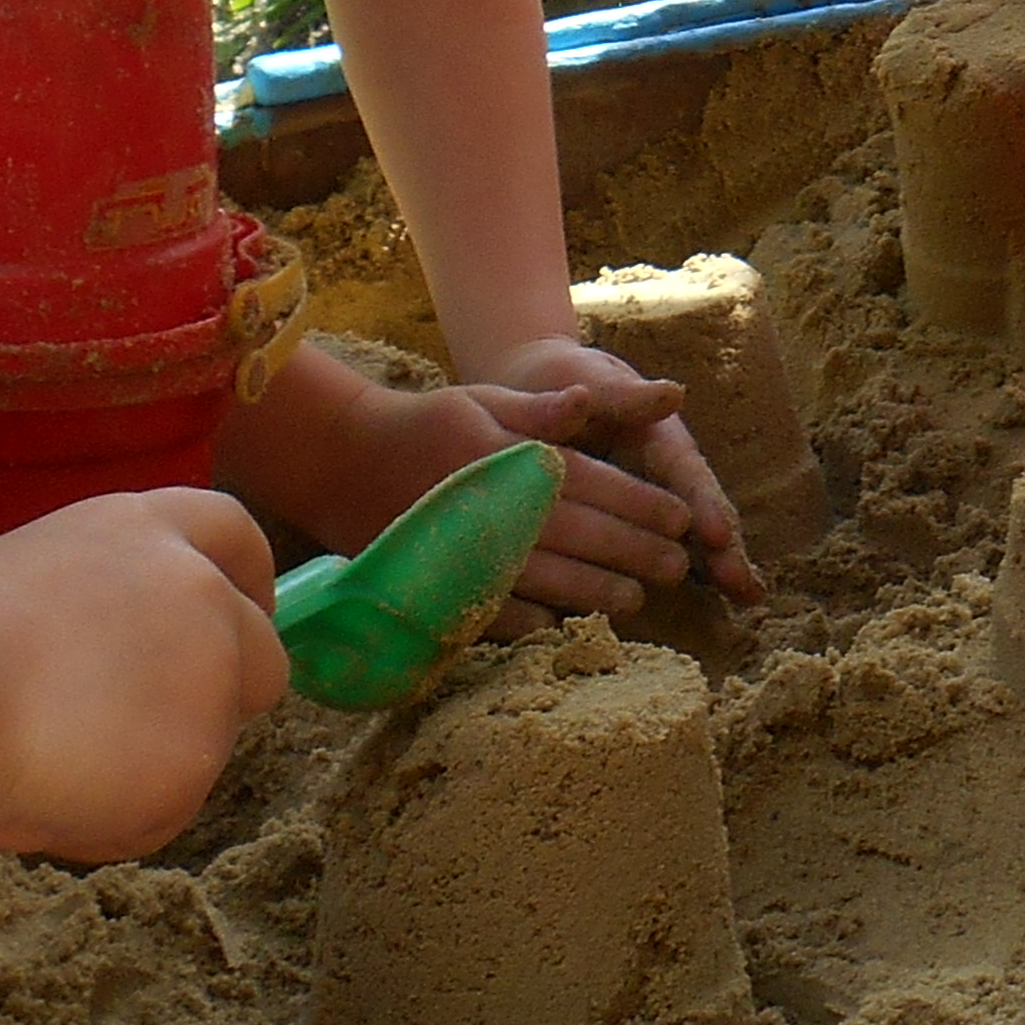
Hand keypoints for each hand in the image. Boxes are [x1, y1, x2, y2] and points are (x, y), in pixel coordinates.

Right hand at [0, 487, 280, 859]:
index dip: (247, 583)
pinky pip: (161, 812)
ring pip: (206, 746)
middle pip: (262, 654)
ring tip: (47, 771)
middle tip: (152, 737)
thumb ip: (101, 613)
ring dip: (151, 769)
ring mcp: (211, 673)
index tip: (243, 616)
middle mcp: (199, 591)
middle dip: (227, 699)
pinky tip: (45, 801)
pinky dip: (114, 824)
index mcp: (147, 532)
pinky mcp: (198, 755)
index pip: (235, 534)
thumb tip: (106, 669)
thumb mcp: (33, 582)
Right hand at [270, 363, 712, 622]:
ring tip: (635, 599)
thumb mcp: (483, 400)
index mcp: (512, 457)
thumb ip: (541, 409)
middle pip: (581, 535)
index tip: (681, 518)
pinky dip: (530, 620)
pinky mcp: (441, 582)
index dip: (641, 504)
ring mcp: (468, 550)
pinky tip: (561, 624)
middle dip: (634, 552)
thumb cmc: (426, 425)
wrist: (343, 461)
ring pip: (547, 578)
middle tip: (675, 567)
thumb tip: (590, 400)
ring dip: (596, 592)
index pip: (593, 484)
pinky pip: (493, 611)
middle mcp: (496, 506)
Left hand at [474, 333, 765, 607]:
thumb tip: (674, 393)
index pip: (688, 474)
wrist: (537, 391)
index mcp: (658, 438)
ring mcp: (650, 500)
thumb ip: (624, 394)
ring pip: (686, 536)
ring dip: (716, 567)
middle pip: (701, 510)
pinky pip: (654, 549)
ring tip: (747, 598)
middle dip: (726, 547)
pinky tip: (699, 607)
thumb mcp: (591, 379)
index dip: (705, 505)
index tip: (720, 535)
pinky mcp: (628, 521)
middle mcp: (664, 473)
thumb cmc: (565, 381)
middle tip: (747, 586)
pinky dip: (674, 576)